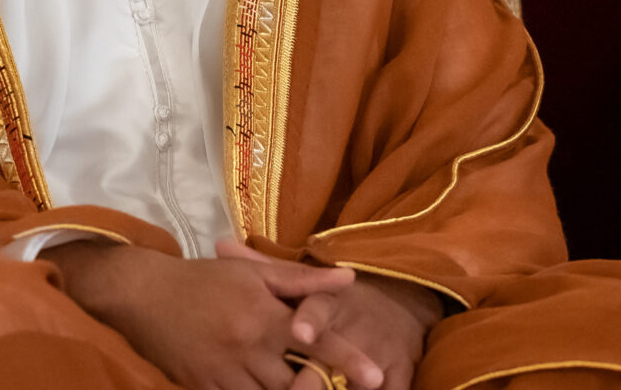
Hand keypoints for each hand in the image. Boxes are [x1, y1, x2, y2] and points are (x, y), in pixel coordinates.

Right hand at [42, 240, 353, 389]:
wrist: (144, 294)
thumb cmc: (203, 279)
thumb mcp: (251, 273)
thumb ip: (301, 279)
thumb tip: (349, 278)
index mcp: (263, 313)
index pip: (315, 339)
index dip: (346, 360)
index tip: (376, 376)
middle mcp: (248, 346)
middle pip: (297, 382)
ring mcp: (225, 373)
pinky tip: (265, 388)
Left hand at [217, 240, 442, 389]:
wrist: (398, 302)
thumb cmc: (336, 297)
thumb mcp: (304, 279)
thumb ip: (263, 267)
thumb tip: (219, 245)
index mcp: (330, 302)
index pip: (320, 308)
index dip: (310, 320)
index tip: (299, 331)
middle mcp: (356, 326)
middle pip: (336, 354)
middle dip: (316, 377)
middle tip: (295, 388)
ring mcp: (381, 353)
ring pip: (358, 383)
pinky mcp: (402, 375)